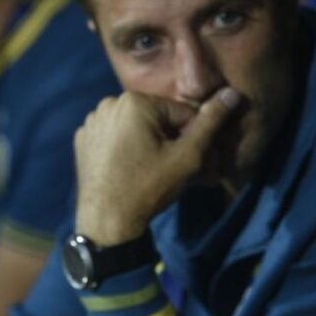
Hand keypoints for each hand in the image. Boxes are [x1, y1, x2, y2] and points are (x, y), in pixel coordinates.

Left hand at [74, 88, 240, 245]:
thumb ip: (211, 123)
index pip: (181, 113)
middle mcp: (109, 103)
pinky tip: (130, 168)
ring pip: (136, 126)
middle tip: (175, 168)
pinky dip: (125, 147)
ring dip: (149, 142)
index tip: (193, 161)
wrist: (107, 222)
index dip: (193, 137)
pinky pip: (114, 136)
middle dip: (170, 139)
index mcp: (134, 101)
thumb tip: (232, 93)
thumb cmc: (150, 188)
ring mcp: (92, 121)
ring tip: (153, 170)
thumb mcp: (188, 157)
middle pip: (157, 118)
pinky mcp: (82, 139)